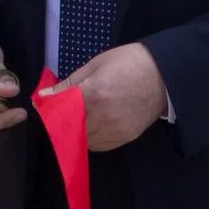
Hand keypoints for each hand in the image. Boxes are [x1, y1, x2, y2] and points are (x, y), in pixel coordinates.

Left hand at [49, 42, 167, 151]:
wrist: (164, 76)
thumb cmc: (129, 63)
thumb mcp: (96, 64)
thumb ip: (69, 83)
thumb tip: (43, 96)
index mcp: (94, 93)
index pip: (59, 109)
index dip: (49, 107)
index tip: (45, 104)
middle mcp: (103, 116)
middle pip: (68, 128)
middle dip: (62, 120)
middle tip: (64, 109)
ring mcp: (115, 130)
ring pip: (82, 140)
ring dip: (76, 131)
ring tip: (82, 115)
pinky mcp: (124, 138)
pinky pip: (98, 145)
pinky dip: (91, 137)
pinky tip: (95, 123)